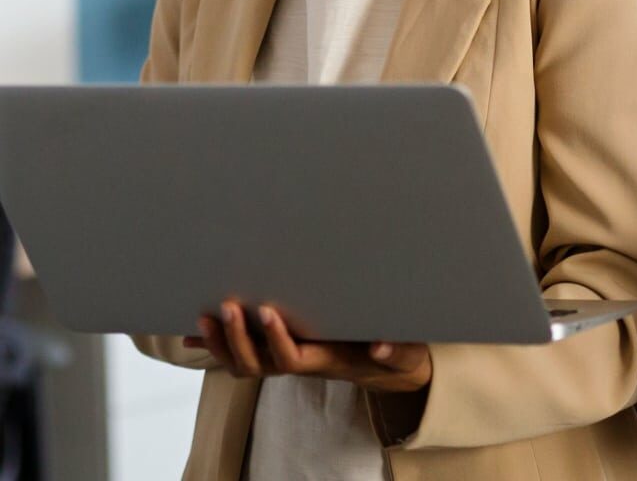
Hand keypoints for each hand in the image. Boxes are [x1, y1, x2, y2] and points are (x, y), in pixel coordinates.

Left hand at [182, 300, 431, 391]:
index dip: (276, 339)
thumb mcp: (405, 353)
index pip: (292, 359)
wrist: (389, 367)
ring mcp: (288, 358)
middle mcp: (302, 362)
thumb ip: (399, 350)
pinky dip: (217, 345)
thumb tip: (381, 347)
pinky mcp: (281, 351)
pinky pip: (243, 354)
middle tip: (228, 306)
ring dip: (221, 344)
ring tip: (204, 317)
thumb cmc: (396, 354)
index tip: (267, 311)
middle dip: (238, 339)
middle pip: (258, 365)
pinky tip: (195, 333)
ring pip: (245, 363)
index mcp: (327, 360)